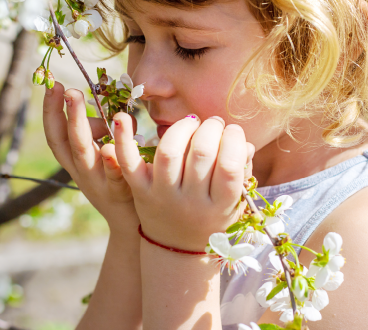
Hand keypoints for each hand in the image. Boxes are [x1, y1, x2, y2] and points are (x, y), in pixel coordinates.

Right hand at [43, 81, 137, 231]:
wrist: (134, 225)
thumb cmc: (122, 184)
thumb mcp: (108, 156)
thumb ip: (106, 134)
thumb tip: (108, 116)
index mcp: (75, 162)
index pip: (56, 133)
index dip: (51, 110)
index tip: (52, 85)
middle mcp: (80, 171)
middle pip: (65, 141)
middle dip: (63, 112)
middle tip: (66, 88)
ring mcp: (97, 182)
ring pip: (83, 154)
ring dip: (80, 126)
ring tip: (78, 101)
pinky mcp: (117, 193)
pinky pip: (112, 176)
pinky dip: (109, 163)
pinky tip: (111, 148)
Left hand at [113, 112, 253, 251]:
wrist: (176, 250)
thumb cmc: (211, 218)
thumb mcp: (234, 203)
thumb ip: (242, 172)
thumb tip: (245, 143)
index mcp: (219, 206)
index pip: (230, 167)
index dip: (233, 141)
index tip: (233, 131)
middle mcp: (190, 203)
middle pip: (202, 154)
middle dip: (211, 129)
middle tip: (214, 124)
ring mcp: (163, 196)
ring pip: (170, 152)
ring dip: (182, 128)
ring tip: (191, 123)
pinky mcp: (140, 191)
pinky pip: (129, 163)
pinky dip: (123, 140)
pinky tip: (123, 118)